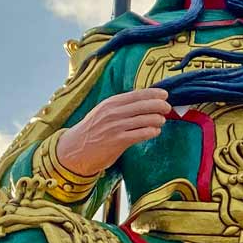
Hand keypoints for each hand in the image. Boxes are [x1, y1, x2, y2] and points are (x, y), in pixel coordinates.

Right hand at [55, 88, 171, 175]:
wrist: (75, 149)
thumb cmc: (92, 130)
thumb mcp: (104, 112)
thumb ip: (120, 107)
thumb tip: (143, 101)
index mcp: (111, 103)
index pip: (137, 94)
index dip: (153, 93)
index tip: (165, 94)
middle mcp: (113, 112)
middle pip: (143, 105)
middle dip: (159, 105)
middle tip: (167, 108)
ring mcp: (115, 126)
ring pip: (144, 119)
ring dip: (157, 119)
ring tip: (162, 120)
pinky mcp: (117, 141)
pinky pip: (140, 134)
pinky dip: (151, 132)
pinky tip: (155, 131)